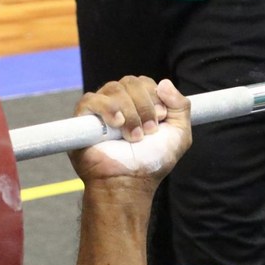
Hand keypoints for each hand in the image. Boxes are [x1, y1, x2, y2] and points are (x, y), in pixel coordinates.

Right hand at [68, 76, 192, 184]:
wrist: (130, 182)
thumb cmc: (152, 162)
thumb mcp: (179, 135)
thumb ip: (181, 107)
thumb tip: (164, 82)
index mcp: (140, 103)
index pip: (145, 82)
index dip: (155, 97)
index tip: (160, 120)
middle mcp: (119, 103)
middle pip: (131, 82)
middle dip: (145, 106)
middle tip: (148, 132)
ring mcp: (101, 110)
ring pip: (114, 88)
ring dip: (130, 113)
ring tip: (133, 137)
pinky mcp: (83, 119)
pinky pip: (91, 99)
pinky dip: (107, 108)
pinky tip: (117, 124)